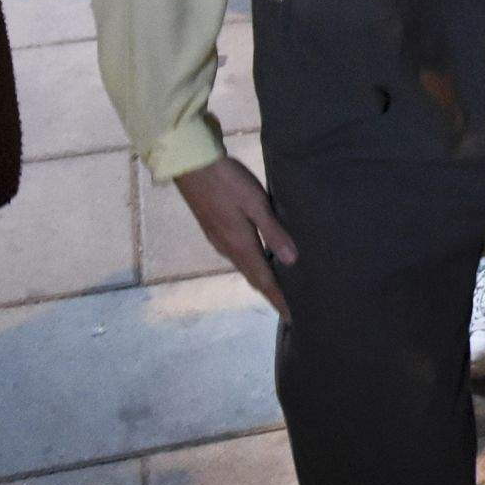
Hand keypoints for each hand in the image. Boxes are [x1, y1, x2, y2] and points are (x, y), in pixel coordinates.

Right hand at [172, 155, 297, 314]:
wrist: (193, 167)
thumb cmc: (228, 183)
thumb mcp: (257, 204)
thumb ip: (274, 232)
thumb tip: (292, 262)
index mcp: (241, 246)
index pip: (264, 281)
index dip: (278, 299)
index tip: (292, 317)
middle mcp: (228, 249)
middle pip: (254, 278)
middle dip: (271, 293)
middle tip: (289, 305)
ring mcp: (218, 240)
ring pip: (245, 267)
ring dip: (261, 278)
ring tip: (280, 284)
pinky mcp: (215, 230)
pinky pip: (238, 256)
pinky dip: (253, 264)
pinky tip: (261, 256)